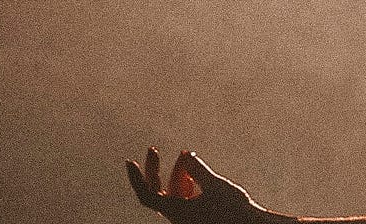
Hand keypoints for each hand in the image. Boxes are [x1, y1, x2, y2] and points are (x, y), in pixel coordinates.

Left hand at [126, 147, 272, 223]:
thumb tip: (187, 157)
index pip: (146, 195)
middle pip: (156, 192)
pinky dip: (186, 181)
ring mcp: (187, 215)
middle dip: (155, 170)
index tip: (130, 162)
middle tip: (152, 149)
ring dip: (177, 172)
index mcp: (176, 211)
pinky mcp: (197, 214)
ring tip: (186, 153)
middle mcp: (177, 215)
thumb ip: (198, 170)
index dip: (136, 179)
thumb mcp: (216, 185)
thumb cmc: (235, 209)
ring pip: (173, 191)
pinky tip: (192, 170)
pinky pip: (184, 196)